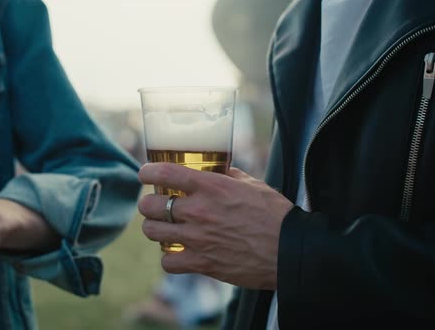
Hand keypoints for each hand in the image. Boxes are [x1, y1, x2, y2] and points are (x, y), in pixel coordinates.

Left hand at [137, 163, 292, 289]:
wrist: (290, 251)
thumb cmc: (276, 216)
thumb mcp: (253, 185)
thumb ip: (229, 176)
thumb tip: (217, 170)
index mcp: (212, 187)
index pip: (166, 173)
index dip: (147, 171)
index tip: (144, 173)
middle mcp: (199, 211)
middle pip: (150, 205)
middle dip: (149, 204)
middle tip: (156, 205)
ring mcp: (198, 239)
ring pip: (152, 232)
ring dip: (154, 229)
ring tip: (163, 228)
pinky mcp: (202, 264)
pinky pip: (167, 263)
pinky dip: (169, 259)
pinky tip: (178, 254)